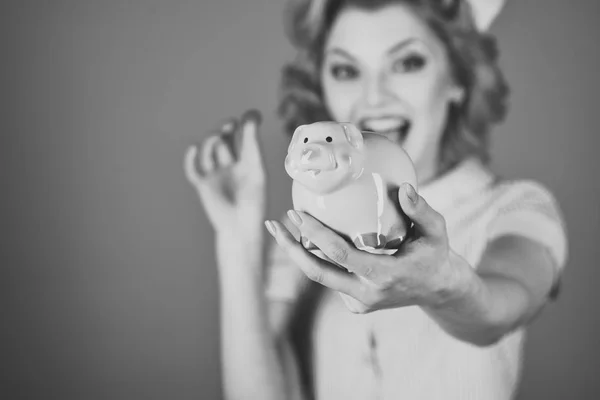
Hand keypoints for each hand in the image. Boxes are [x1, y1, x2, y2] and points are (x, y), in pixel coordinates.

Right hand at [184, 110, 266, 238]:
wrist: (240, 226)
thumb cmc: (254, 201)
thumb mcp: (256, 169)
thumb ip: (252, 145)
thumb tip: (251, 118)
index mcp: (247, 162)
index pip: (244, 138)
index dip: (246, 125)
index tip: (250, 114)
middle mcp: (230, 165)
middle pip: (224, 141)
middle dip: (226, 130)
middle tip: (230, 123)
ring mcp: (215, 174)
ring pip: (209, 151)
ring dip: (211, 142)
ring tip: (216, 137)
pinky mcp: (203, 184)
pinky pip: (193, 169)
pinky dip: (191, 158)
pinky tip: (193, 148)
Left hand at [264, 183, 472, 312]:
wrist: (437, 289)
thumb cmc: (435, 253)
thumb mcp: (436, 230)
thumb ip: (421, 210)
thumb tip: (404, 186)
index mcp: (384, 275)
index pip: (340, 255)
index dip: (315, 235)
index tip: (298, 212)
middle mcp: (367, 294)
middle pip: (317, 273)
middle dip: (290, 248)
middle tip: (274, 223)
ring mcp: (359, 303)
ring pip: (320, 276)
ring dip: (299, 252)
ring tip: (282, 227)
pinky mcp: (355, 305)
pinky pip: (332, 279)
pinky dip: (318, 259)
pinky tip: (309, 237)